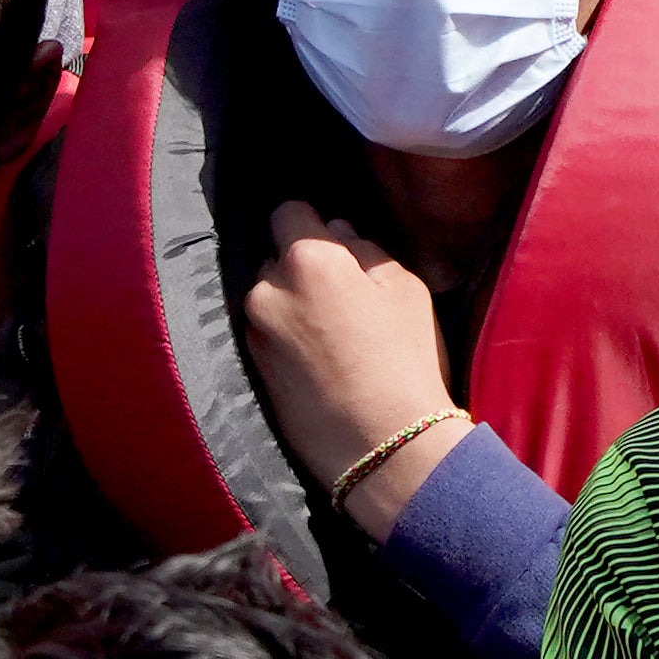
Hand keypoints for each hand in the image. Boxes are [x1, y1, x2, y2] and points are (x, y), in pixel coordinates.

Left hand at [242, 203, 460, 533]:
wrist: (384, 447)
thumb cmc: (406, 360)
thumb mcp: (407, 289)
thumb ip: (367, 250)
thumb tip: (338, 231)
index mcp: (307, 259)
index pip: (289, 211)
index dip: (313, 223)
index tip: (336, 246)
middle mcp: (267, 288)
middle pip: (278, 258)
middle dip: (303, 268)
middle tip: (344, 296)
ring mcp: (254, 332)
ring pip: (271, 298)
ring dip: (292, 304)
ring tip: (332, 336)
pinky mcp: (251, 369)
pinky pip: (268, 334)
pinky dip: (287, 338)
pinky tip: (320, 362)